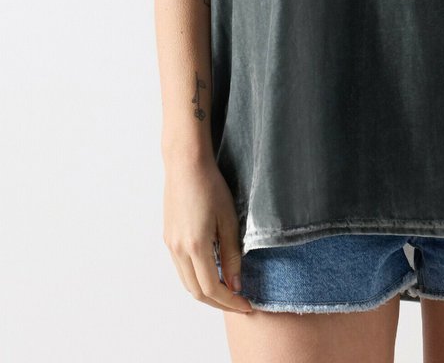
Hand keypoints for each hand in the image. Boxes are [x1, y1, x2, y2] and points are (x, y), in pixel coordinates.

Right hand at [162, 150, 254, 313]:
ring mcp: (170, 245)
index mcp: (195, 246)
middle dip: (219, 302)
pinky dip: (196, 278)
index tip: (247, 305)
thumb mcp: (229, 219)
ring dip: (206, 292)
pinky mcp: (168, 238)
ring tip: (228, 290)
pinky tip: (212, 271)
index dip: (230, 302)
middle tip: (239, 302)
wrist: (186, 165)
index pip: (212, 289)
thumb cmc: (211, 186)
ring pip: (187, 282)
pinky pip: (181, 269)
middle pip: (196, 292)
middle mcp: (178, 250)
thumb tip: (235, 285)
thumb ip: (231, 255)